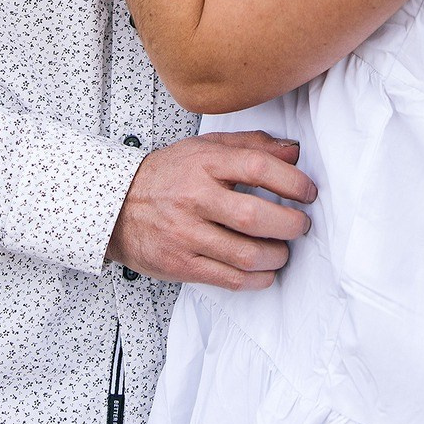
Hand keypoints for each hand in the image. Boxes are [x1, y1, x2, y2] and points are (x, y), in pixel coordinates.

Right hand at [106, 131, 316, 290]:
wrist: (117, 206)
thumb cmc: (168, 175)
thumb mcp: (204, 147)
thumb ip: (250, 145)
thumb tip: (293, 151)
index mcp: (203, 163)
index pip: (257, 167)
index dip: (292, 181)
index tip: (307, 192)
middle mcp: (194, 198)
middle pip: (254, 217)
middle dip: (290, 225)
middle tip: (301, 225)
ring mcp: (186, 234)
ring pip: (246, 254)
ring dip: (277, 256)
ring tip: (283, 250)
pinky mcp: (181, 264)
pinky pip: (229, 279)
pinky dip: (256, 279)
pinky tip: (265, 271)